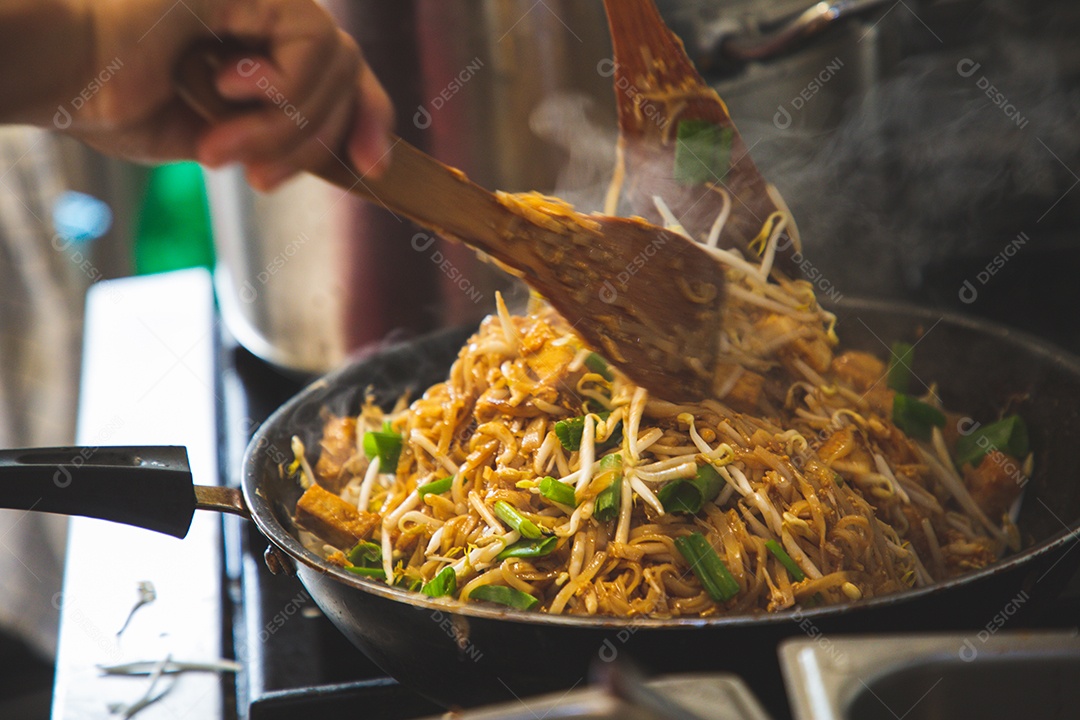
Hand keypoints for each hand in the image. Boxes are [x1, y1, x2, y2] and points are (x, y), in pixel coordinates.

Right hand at [49, 0, 393, 189]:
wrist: (62, 73)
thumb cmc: (119, 102)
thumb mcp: (222, 133)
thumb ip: (280, 133)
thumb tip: (335, 152)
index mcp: (265, 38)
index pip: (346, 72)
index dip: (370, 117)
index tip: (373, 167)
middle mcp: (270, 8)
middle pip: (350, 70)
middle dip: (322, 139)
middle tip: (262, 180)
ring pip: (335, 66)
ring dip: (285, 130)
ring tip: (222, 149)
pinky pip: (311, 47)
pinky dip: (279, 95)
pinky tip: (221, 92)